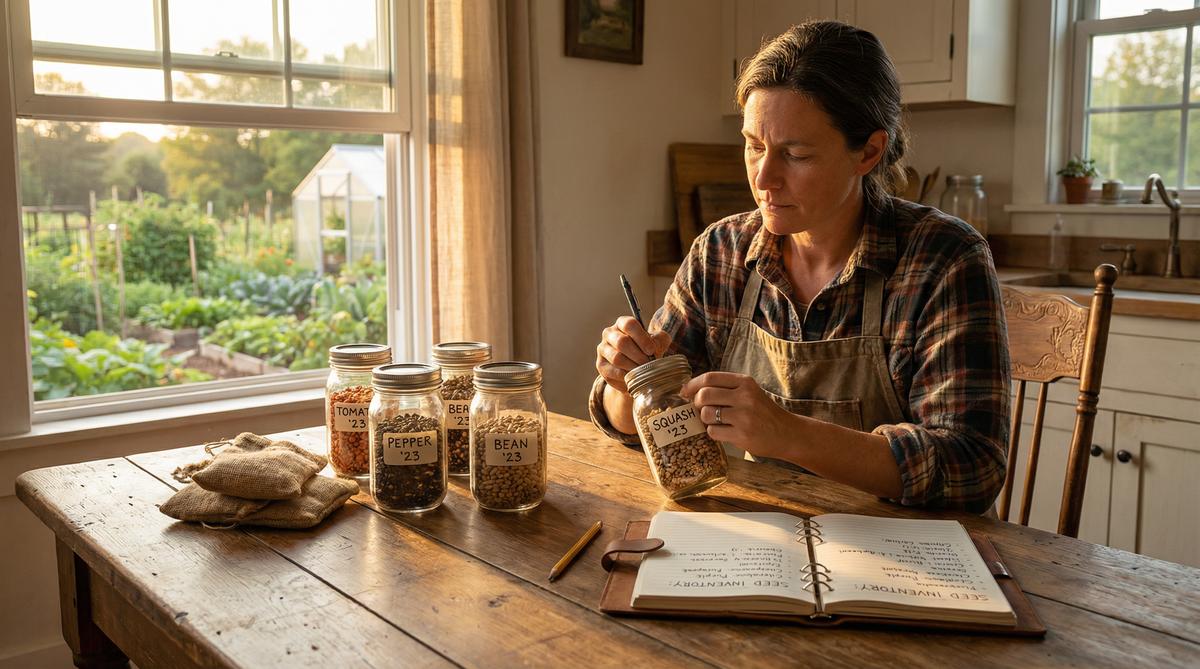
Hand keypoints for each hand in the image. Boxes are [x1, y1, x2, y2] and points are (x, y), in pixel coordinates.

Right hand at [595, 317, 669, 393]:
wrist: (635, 369)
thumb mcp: (657, 342)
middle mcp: (609, 333)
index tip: (651, 350)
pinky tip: (633, 377)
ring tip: (642, 371)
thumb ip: (660, 340)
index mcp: (622, 323)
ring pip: (616, 358)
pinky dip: (625, 376)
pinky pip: (612, 371)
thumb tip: (655, 346)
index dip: (641, 337)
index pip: (629, 324)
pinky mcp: (601, 365)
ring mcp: (603, 349)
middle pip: (621, 342)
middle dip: (638, 355)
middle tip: (648, 364)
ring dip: (632, 366)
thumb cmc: (647, 351)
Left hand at [681, 372, 799, 460]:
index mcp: (745, 382)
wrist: (787, 433)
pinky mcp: (742, 435)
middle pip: (704, 395)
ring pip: (706, 414)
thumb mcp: (749, 392)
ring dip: (705, 419)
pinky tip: (724, 432)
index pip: (710, 378)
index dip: (693, 384)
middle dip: (697, 403)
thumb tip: (691, 390)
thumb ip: (726, 388)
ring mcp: (744, 417)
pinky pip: (713, 432)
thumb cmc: (763, 412)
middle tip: (701, 408)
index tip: (685, 391)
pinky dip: (713, 432)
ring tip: (715, 421)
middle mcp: (745, 397)